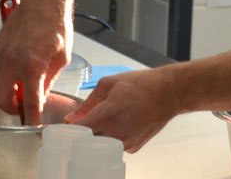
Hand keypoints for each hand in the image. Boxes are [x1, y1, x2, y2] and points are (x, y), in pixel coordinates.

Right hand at [0, 0, 72, 124]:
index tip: (33, 128)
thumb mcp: (62, 56)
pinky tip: (21, 63)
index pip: (29, 102)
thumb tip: (40, 95)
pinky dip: (7, 72)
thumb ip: (49, 79)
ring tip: (25, 81)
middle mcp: (12, 61)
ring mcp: (1, 53)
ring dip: (8, 89)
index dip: (31, 119)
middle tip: (23, 104)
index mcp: (32, 65)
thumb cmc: (57, 23)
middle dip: (10, 108)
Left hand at [64, 68, 182, 152]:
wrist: (169, 93)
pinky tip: (120, 124)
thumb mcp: (110, 83)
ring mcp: (126, 142)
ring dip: (97, 136)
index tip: (61, 128)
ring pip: (100, 146)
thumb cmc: (142, 84)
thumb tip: (72, 118)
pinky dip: (111, 137)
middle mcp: (117, 131)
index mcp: (109, 113)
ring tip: (106, 119)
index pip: (79, 130)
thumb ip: (88, 102)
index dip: (67, 131)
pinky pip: (114, 146)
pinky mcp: (134, 147)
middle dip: (82, 134)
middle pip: (88, 141)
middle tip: (82, 123)